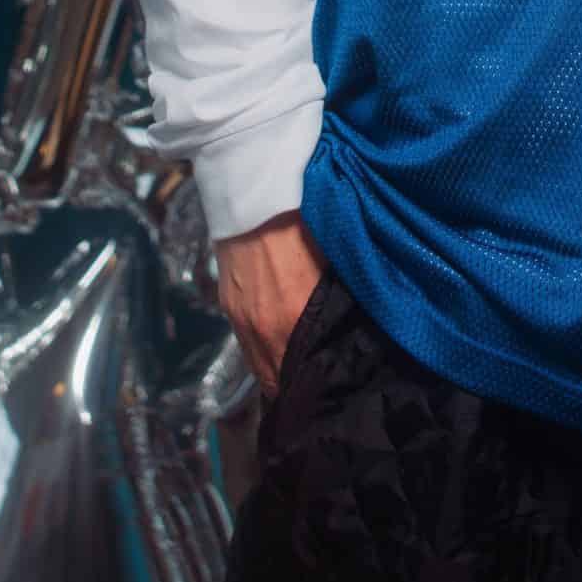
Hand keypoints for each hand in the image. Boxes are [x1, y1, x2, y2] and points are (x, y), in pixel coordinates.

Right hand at [214, 209, 328, 398]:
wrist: (253, 194)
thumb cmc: (302, 222)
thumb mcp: (331, 262)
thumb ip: (336, 300)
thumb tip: (353, 323)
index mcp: (293, 319)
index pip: (298, 377)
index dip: (313, 387)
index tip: (328, 388)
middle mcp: (262, 328)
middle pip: (275, 379)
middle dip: (294, 384)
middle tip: (315, 382)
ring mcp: (240, 318)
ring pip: (258, 364)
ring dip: (276, 369)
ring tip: (296, 370)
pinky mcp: (228, 305)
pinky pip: (245, 344)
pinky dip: (260, 350)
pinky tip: (276, 344)